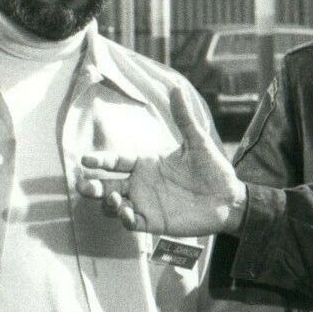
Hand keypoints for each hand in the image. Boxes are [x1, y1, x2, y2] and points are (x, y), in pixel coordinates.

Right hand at [78, 84, 247, 235]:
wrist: (229, 199)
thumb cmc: (213, 170)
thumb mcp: (197, 142)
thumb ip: (183, 118)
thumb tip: (176, 88)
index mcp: (146, 164)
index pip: (116, 162)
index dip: (100, 161)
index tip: (86, 160)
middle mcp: (141, 184)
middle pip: (107, 185)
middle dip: (93, 186)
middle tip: (84, 185)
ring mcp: (146, 204)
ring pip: (115, 205)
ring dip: (108, 203)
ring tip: (114, 199)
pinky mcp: (154, 222)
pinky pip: (132, 223)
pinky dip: (125, 219)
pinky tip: (127, 213)